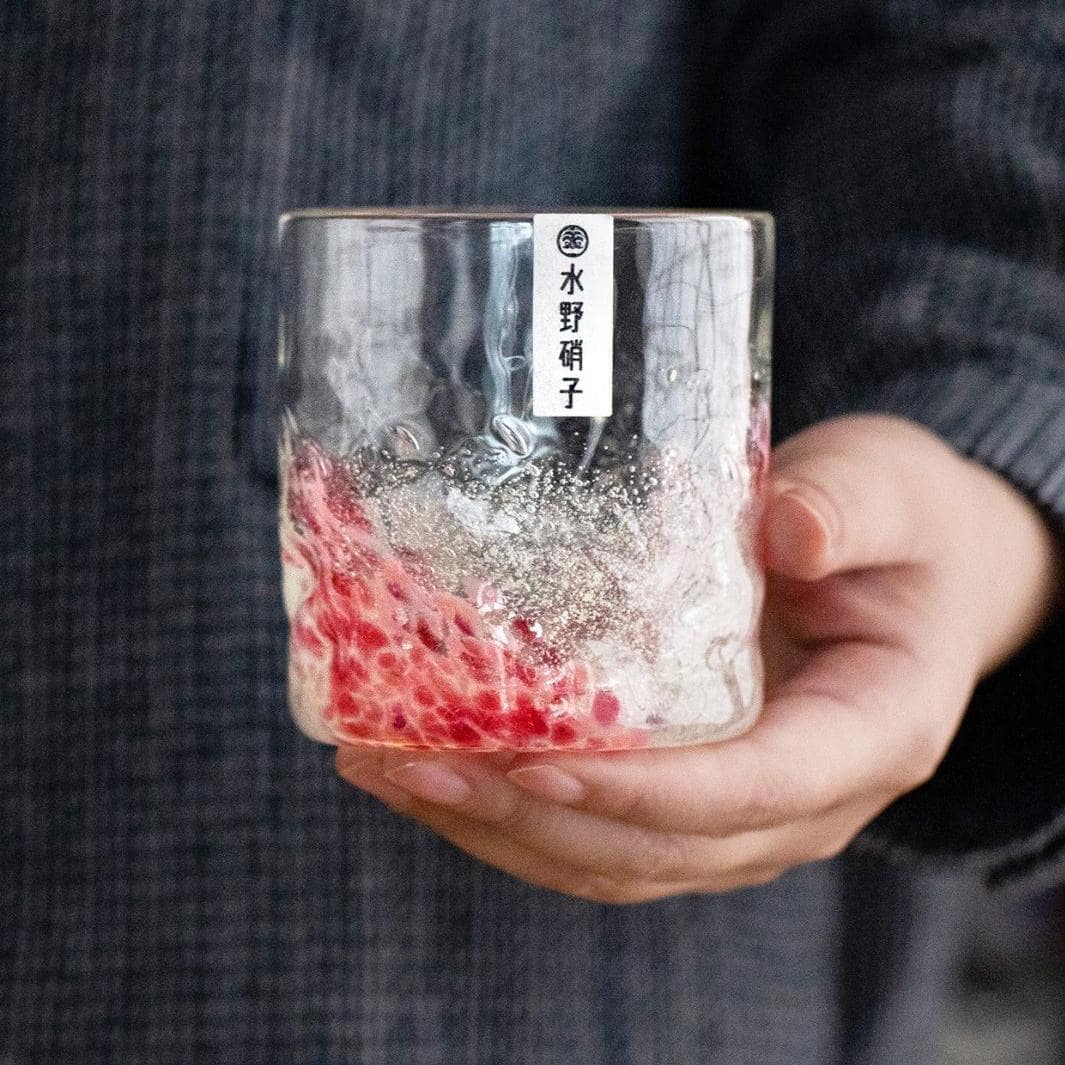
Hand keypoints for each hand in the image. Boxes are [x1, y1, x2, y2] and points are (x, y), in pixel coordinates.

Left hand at [336, 416, 1060, 903]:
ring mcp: (739, 812)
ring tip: (389, 772)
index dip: (645, 792)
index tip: (537, 762)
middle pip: (657, 847)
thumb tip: (788, 533)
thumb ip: (850, 507)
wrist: (908, 574)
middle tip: (413, 766)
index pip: (753, 791)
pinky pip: (596, 834)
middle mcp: (801, 801)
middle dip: (530, 818)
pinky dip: (511, 816)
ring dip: (497, 830)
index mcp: (869, 736)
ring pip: (612, 861)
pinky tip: (434, 770)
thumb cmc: (903, 530)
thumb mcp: (893, 492)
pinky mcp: (689, 794)